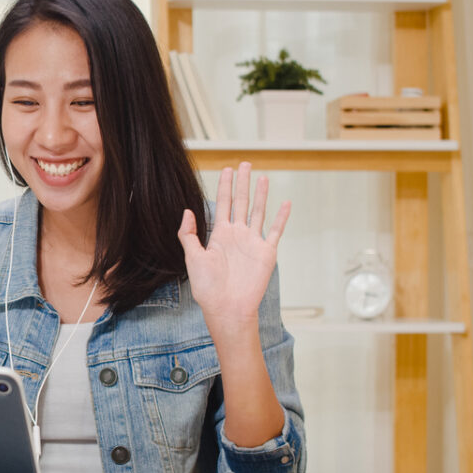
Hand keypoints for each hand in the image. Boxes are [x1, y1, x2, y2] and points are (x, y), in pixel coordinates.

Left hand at [177, 162, 289, 331]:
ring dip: (261, 195)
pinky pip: (275, 231)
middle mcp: (237, 235)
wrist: (227, 308)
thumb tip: (187, 210)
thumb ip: (188, 234)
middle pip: (241, 202)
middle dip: (243, 183)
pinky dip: (281, 217)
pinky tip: (286, 203)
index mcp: (219, 235)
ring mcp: (253, 243)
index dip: (224, 187)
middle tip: (245, 163)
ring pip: (258, 212)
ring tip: (263, 176)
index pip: (223, 204)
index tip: (226, 169)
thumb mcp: (192, 258)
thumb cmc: (207, 288)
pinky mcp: (266, 253)